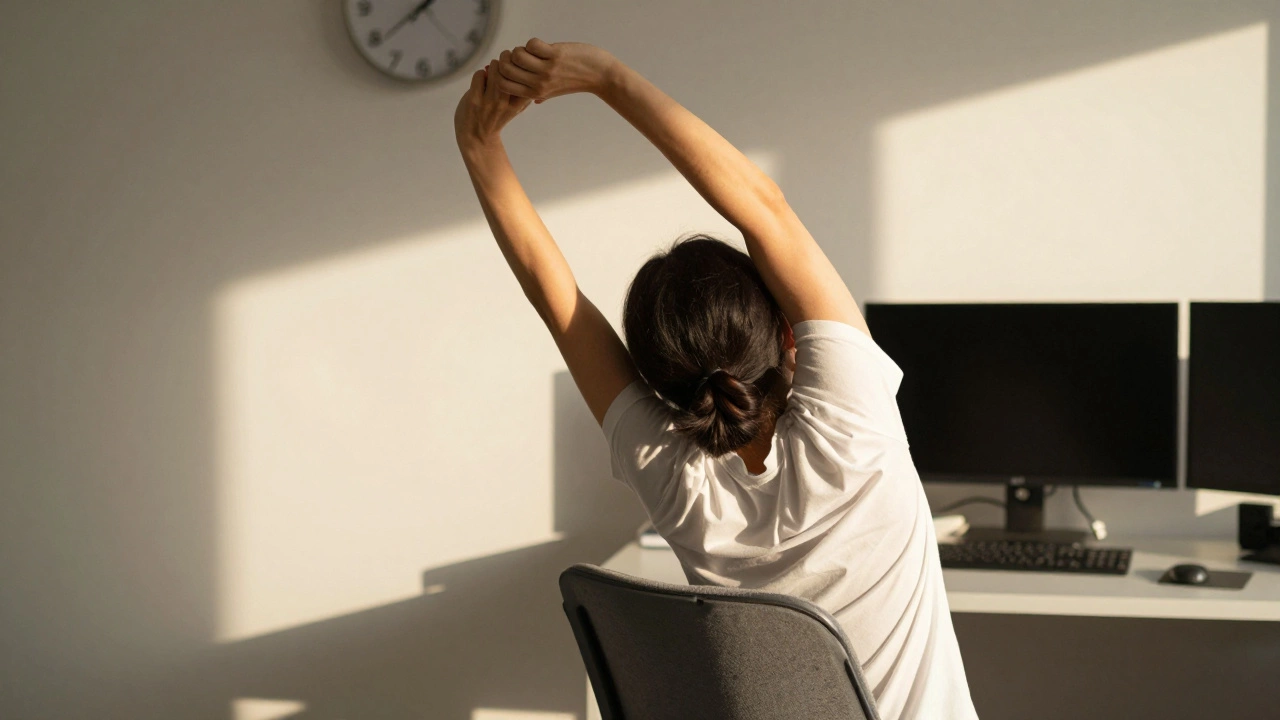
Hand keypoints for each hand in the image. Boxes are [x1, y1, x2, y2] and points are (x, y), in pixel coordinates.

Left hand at [454, 58, 532, 149]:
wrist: (476, 138)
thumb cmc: (496, 119)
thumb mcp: (515, 110)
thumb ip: (521, 95)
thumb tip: (521, 70)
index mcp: (517, 105)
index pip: (526, 80)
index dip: (521, 68)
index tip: (516, 67)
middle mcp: (504, 104)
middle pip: (510, 70)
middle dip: (506, 61)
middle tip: (503, 63)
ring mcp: (488, 102)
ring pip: (494, 70)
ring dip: (493, 66)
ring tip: (491, 71)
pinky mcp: (473, 100)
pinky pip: (479, 75)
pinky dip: (479, 74)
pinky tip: (480, 80)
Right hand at [494, 39, 617, 102]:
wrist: (600, 75)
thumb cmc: (577, 81)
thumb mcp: (556, 92)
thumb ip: (541, 95)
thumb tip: (531, 100)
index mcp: (535, 93)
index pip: (502, 85)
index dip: (501, 72)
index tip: (510, 65)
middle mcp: (539, 84)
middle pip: (506, 69)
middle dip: (508, 57)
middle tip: (518, 54)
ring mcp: (547, 70)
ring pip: (517, 55)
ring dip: (521, 48)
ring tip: (532, 50)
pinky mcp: (556, 55)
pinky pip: (532, 45)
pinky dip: (534, 42)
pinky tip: (542, 46)